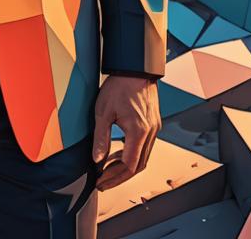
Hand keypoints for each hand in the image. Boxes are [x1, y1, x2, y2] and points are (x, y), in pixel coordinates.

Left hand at [91, 75, 160, 190]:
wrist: (135, 68)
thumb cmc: (120, 85)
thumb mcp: (103, 111)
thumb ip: (100, 138)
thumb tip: (97, 160)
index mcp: (138, 131)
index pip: (129, 166)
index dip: (114, 177)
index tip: (101, 181)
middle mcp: (150, 133)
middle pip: (137, 166)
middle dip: (119, 177)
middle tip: (103, 182)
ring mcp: (154, 129)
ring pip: (143, 158)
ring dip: (126, 167)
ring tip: (107, 170)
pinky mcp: (153, 124)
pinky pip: (144, 147)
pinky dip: (131, 154)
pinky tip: (118, 154)